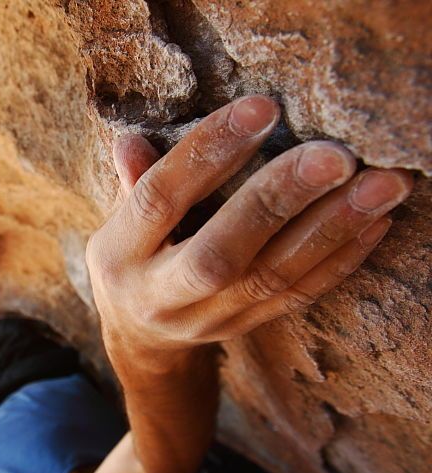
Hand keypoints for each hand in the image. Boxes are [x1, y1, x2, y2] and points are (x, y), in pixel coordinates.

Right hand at [87, 95, 412, 372]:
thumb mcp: (117, 222)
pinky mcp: (243, 328)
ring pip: (271, 278)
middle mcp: (160, 295)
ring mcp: (206, 320)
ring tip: (381, 187)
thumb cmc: (132, 258)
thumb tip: (130, 140)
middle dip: (279, 198)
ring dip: (330, 229)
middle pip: (220, 251)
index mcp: (120, 256)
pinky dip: (339, 260)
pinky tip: (375, 223)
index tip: (261, 108)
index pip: (160, 199)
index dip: (206, 154)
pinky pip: (296, 297)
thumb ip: (133, 181)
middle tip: (335, 156)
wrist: (140, 337)